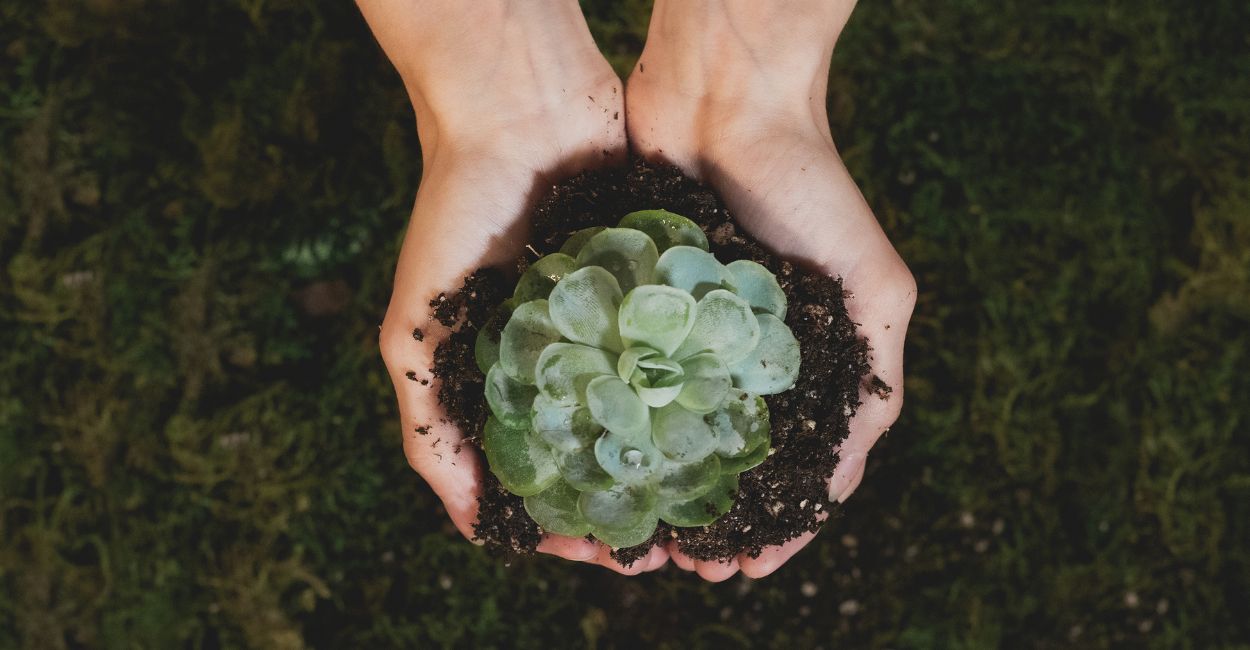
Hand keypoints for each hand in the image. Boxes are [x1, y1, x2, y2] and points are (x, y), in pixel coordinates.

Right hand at [361, 0, 666, 574]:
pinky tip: (732, 428)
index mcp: (511, 378)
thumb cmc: (454, 218)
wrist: (519, 112)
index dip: (568, 521)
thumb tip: (472, 528)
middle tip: (669, 543)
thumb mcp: (416, 331)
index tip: (600, 553)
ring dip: (679, 461)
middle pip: (610, 451)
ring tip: (706, 503)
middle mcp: (570, 357)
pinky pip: (692, 348)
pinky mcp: (662, 285)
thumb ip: (429, 425)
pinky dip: (708, 390)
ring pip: (659, 409)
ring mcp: (620, 323)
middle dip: (635, 503)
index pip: (544, 473)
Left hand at [626, 0, 915, 579]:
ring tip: (638, 534)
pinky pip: (629, 379)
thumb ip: (875, 377)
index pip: (800, 466)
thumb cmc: (811, 189)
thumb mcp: (874, 286)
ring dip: (661, 487)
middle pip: (732, 462)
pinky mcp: (643, 308)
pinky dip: (620, 426)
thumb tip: (846, 476)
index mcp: (814, 362)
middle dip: (711, 519)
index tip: (747, 568)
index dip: (780, 523)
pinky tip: (603, 463)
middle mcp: (752, 357)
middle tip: (681, 565)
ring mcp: (694, 335)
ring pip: (675, 433)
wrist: (725, 103)